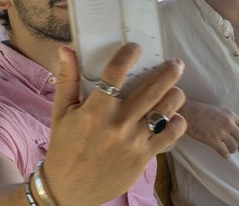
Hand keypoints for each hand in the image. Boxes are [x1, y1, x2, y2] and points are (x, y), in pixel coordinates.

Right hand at [43, 43, 186, 205]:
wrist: (69, 188)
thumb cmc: (64, 147)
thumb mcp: (61, 112)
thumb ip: (68, 79)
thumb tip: (66, 49)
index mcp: (94, 111)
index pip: (115, 73)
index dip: (128, 55)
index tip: (135, 48)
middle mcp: (117, 124)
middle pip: (152, 90)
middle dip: (168, 72)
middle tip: (175, 64)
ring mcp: (133, 142)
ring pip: (166, 111)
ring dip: (175, 95)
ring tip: (176, 89)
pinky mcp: (143, 157)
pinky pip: (169, 136)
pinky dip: (177, 123)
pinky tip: (175, 117)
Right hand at [180, 100, 238, 157]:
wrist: (187, 112)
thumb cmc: (200, 111)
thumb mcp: (218, 110)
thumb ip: (228, 119)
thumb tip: (235, 129)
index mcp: (230, 115)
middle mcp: (228, 123)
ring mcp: (220, 132)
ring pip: (234, 147)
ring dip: (232, 150)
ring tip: (228, 150)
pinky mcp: (212, 140)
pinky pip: (224, 152)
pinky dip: (226, 155)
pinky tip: (223, 153)